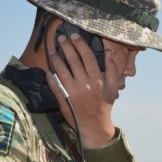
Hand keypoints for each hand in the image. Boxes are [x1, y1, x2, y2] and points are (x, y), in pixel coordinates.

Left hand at [46, 31, 118, 147]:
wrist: (94, 126)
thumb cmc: (104, 105)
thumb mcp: (112, 87)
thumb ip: (112, 69)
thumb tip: (108, 51)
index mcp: (98, 80)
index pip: (88, 57)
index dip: (80, 44)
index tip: (74, 36)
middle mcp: (85, 84)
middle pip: (73, 60)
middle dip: (66, 47)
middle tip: (60, 38)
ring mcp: (73, 92)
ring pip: (61, 70)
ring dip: (56, 58)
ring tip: (52, 51)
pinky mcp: (63, 99)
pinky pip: (54, 84)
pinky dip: (50, 76)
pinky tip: (48, 69)